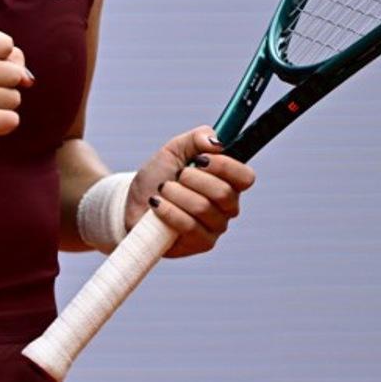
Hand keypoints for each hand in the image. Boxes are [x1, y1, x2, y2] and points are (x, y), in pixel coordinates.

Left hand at [126, 126, 255, 257]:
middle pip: (223, 192)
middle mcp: (227, 206)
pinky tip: (157, 204)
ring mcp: (216, 227)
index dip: (225, 166)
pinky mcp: (200, 244)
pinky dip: (168, 210)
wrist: (135, 203)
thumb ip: (197, 138)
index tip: (200, 159)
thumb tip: (216, 143)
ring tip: (163, 189)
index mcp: (228, 181)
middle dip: (192, 179)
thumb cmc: (158, 176)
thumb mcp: (174, 149)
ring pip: (203, 208)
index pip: (245, 177)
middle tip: (177, 175)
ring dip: (176, 193)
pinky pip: (188, 226)